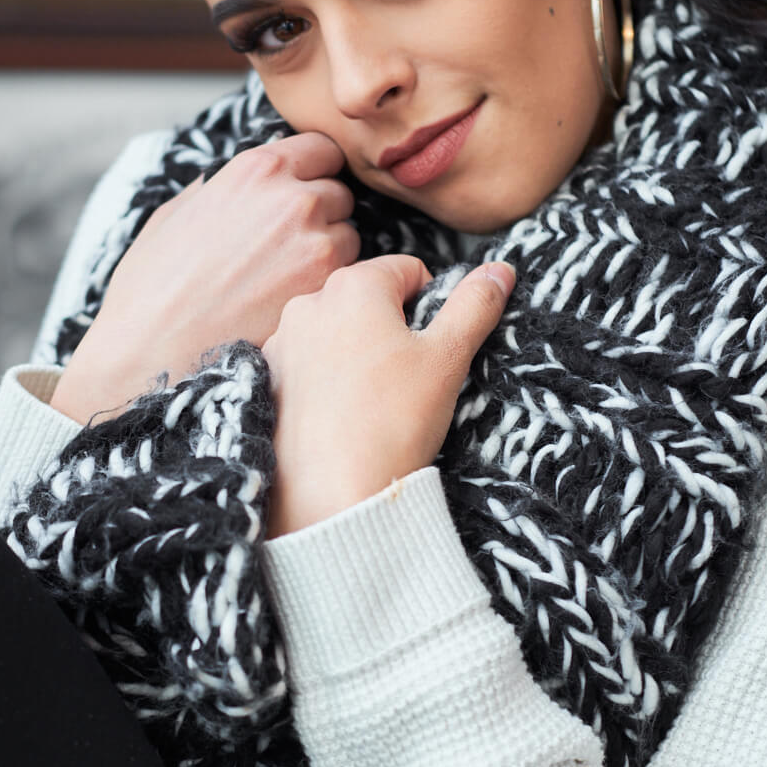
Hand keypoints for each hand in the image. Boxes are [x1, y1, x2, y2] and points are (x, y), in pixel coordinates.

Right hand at [52, 133, 357, 423]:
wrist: (149, 352)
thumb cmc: (151, 286)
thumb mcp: (176, 214)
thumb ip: (219, 188)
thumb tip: (240, 181)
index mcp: (256, 169)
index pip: (322, 150)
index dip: (313, 173)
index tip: (301, 195)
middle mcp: (294, 198)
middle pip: (339, 195)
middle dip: (321, 216)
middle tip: (285, 250)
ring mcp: (316, 245)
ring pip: (350, 238)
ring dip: (329, 256)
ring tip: (283, 283)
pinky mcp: (325, 291)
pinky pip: (349, 280)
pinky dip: (328, 291)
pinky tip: (290, 306)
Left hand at [262, 255, 514, 537]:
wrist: (331, 496)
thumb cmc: (393, 423)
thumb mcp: (448, 358)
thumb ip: (475, 305)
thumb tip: (500, 270)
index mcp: (354, 285)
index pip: (408, 272)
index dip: (431, 308)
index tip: (432, 351)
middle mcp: (308, 303)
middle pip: (367, 300)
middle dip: (391, 329)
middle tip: (405, 381)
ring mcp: (280, 341)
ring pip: (335, 332)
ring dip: (356, 353)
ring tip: (371, 402)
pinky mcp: (266, 380)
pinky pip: (306, 364)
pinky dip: (326, 379)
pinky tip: (340, 415)